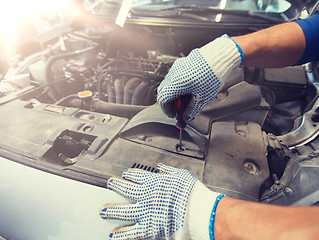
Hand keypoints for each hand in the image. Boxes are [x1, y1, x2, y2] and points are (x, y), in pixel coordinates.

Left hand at [100, 163, 223, 239]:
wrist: (198, 213)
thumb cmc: (193, 194)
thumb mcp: (182, 175)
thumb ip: (169, 171)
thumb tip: (161, 167)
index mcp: (154, 181)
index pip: (136, 176)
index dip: (129, 174)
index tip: (126, 174)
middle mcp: (146, 196)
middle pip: (125, 189)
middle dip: (116, 186)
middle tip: (110, 184)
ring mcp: (145, 213)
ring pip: (123, 211)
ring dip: (111, 210)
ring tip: (103, 210)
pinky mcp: (148, 229)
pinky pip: (131, 232)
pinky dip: (121, 234)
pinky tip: (114, 234)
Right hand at [157, 35, 242, 121]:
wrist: (220, 57)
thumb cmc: (213, 74)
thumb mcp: (203, 97)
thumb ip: (192, 109)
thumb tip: (187, 116)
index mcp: (176, 83)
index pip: (163, 100)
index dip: (167, 110)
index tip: (173, 114)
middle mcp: (173, 74)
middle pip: (163, 91)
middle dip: (170, 102)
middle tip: (178, 109)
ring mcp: (176, 67)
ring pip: (168, 84)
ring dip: (174, 94)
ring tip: (187, 99)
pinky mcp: (181, 63)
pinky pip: (174, 77)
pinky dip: (177, 85)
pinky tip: (189, 89)